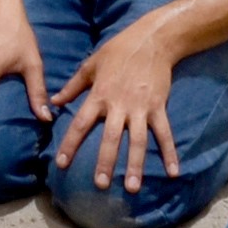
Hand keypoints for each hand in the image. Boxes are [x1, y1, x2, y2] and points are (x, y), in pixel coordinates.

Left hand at [51, 15, 185, 194]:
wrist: (152, 39)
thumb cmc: (118, 50)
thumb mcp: (91, 64)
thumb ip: (73, 86)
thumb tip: (53, 101)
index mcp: (99, 95)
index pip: (81, 123)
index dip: (70, 144)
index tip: (60, 164)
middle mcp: (119, 105)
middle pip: (110, 138)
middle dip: (105, 162)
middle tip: (100, 185)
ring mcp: (140, 108)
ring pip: (137, 141)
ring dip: (135, 165)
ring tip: (132, 187)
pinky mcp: (158, 107)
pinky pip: (164, 134)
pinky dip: (169, 153)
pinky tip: (173, 172)